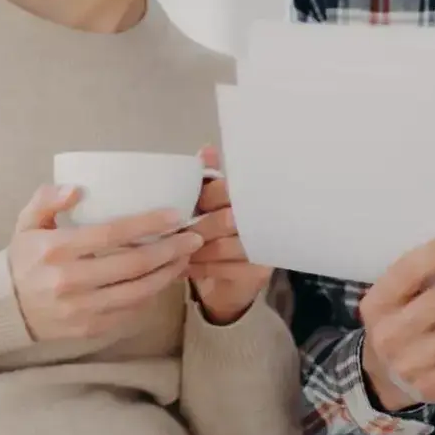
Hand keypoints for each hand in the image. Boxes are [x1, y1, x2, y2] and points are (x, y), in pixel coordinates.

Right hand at [8, 185, 202, 342]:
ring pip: (138, 292)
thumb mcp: (26, 222)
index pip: (112, 234)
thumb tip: (77, 188)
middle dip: (170, 249)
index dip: (148, 224)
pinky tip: (164, 279)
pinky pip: (130, 312)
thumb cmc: (23, 258)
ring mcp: (81, 309)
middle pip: (134, 265)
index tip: (174, 215)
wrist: (4, 308)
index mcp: (57, 249)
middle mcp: (70, 281)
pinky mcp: (89, 329)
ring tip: (186, 257)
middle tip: (193, 237)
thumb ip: (47, 199)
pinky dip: (151, 295)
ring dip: (168, 274)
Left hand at [185, 146, 273, 323]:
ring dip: (194, 249)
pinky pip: (223, 268)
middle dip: (196, 226)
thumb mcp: (210, 206)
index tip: (187, 205)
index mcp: (250, 199)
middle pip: (226, 218)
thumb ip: (209, 179)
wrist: (232, 285)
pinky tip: (181, 268)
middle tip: (173, 232)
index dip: (206, 196)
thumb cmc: (219, 237)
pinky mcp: (257, 272)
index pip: (229, 191)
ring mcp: (262, 248)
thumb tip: (207, 149)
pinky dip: (198, 268)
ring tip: (172, 250)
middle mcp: (262, 221)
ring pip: (222, 245)